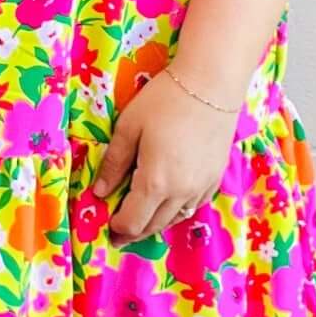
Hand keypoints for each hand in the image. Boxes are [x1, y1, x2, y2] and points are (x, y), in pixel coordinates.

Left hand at [91, 66, 236, 245]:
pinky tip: (169, 202)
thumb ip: (114, 162)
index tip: (108, 224)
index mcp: (155, 182)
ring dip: (156, 223)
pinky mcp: (215, 177)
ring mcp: (202, 187)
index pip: (133, 221)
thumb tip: (100, 191)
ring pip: (176, 218)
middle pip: (154, 226)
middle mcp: (181, 192)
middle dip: (134, 231)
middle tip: (120, 231)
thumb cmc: (165, 100)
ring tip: (142, 219)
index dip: (118, 227)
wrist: (211, 84)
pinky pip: (194, 205)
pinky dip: (177, 210)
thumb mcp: (129, 127)